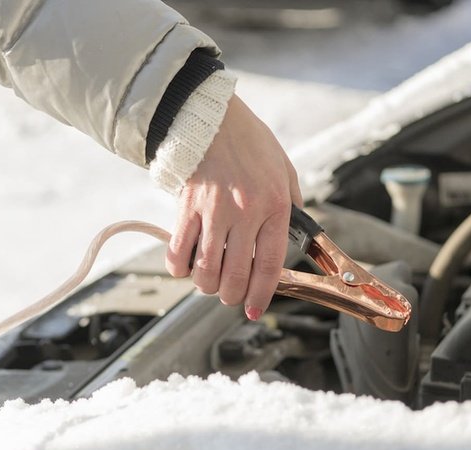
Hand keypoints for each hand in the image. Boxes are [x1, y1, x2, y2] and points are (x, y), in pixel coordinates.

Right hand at [165, 94, 302, 320]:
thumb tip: (292, 238)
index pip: (269, 265)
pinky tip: (186, 265)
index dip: (261, 295)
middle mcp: (244, 213)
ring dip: (206, 285)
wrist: (210, 117)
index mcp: (274, 206)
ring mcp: (212, 212)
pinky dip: (179, 268)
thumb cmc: (250, 143)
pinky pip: (178, 252)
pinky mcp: (186, 208)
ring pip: (205, 272)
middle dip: (231, 296)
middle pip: (234, 276)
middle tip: (230, 295)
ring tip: (209, 279)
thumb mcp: (284, 171)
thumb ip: (291, 206)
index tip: (253, 310)